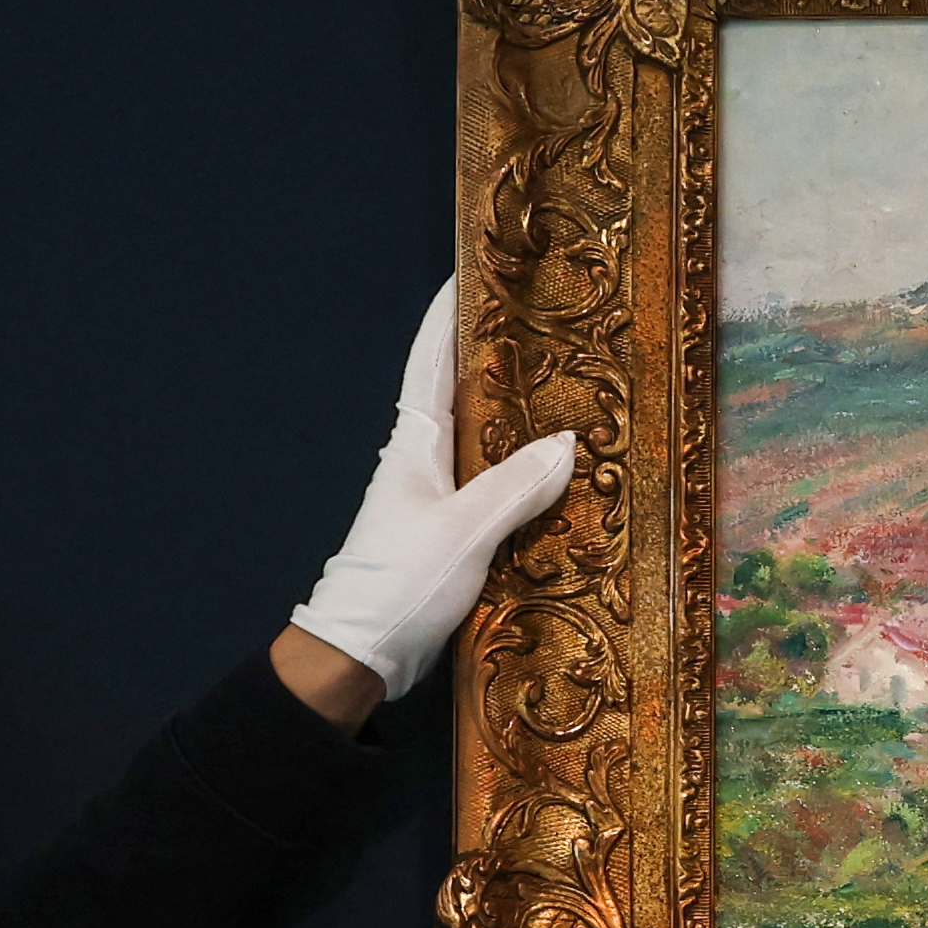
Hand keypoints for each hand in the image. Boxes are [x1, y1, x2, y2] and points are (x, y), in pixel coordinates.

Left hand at [285, 285, 581, 704]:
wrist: (358, 655)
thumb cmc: (401, 582)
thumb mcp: (465, 530)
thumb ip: (517, 485)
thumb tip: (569, 442)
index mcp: (414, 445)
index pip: (430, 361)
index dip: (449, 316)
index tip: (471, 272)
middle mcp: (421, 463)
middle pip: (461, 396)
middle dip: (496, 360)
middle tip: (543, 326)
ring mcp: (433, 500)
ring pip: (480, 444)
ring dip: (515, 420)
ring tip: (566, 394)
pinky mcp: (448, 537)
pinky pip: (492, 490)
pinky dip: (522, 475)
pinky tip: (558, 480)